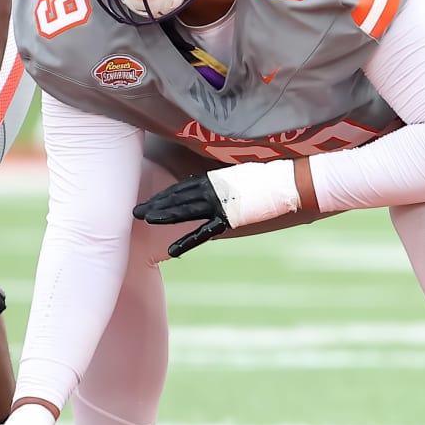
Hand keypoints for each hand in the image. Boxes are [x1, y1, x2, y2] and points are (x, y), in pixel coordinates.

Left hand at [134, 161, 300, 257]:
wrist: (289, 181)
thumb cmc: (274, 176)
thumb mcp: (246, 175)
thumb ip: (230, 181)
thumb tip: (225, 186)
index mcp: (216, 178)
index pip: (183, 186)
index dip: (165, 193)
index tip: (151, 199)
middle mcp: (213, 189)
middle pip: (177, 196)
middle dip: (156, 203)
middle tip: (135, 210)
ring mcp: (219, 203)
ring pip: (184, 209)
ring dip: (164, 214)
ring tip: (144, 219)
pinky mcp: (228, 217)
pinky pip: (203, 232)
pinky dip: (186, 241)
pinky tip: (172, 250)